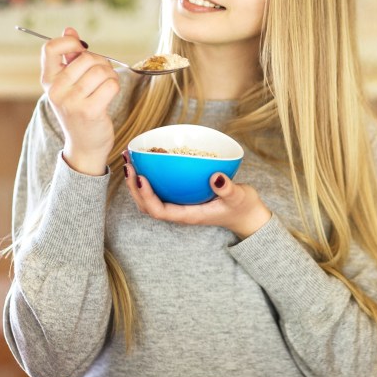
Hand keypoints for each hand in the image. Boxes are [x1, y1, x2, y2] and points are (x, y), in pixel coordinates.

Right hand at [41, 27, 119, 175]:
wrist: (84, 145)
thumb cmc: (79, 110)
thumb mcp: (68, 84)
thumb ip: (68, 57)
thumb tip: (69, 29)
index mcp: (48, 80)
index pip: (51, 48)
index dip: (71, 43)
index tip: (82, 50)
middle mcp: (56, 90)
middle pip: (86, 57)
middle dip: (101, 62)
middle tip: (102, 75)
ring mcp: (71, 102)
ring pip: (101, 70)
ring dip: (110, 75)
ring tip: (107, 85)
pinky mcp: (89, 111)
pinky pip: (111, 85)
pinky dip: (115, 86)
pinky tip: (110, 95)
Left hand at [122, 152, 271, 238]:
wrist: (247, 215)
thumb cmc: (242, 207)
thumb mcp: (239, 197)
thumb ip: (227, 189)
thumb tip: (215, 176)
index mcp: (188, 216)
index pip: (159, 210)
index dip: (146, 195)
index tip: (140, 177)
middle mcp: (180, 212)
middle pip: (147, 206)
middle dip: (133, 186)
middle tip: (129, 163)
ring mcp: (180, 206)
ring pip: (149, 199)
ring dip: (136, 182)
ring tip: (131, 160)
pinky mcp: (182, 198)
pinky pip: (160, 191)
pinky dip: (149, 178)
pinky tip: (148, 161)